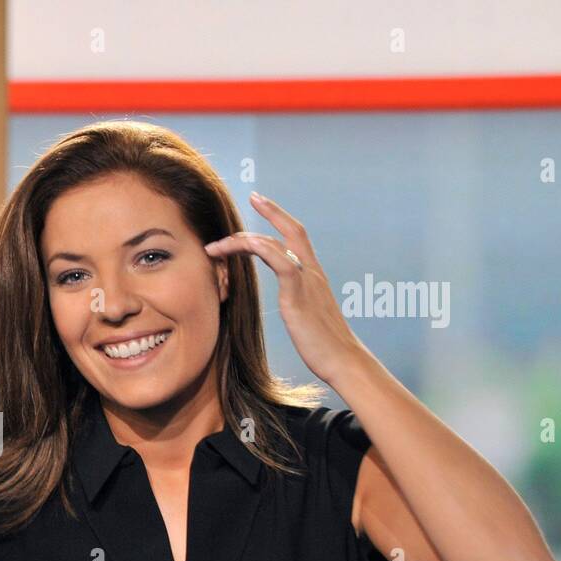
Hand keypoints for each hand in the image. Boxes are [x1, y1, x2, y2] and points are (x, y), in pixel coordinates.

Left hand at [204, 192, 364, 385]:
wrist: (343, 361)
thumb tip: (290, 304)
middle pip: (292, 230)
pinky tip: (242, 248)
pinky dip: (261, 250)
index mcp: (313, 276)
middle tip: (250, 200)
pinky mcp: (299, 295)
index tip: (261, 201)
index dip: (280, 217)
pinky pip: (282, 263)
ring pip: (277, 245)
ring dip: (243, 241)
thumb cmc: (324, 346)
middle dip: (270, 212)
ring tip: (217, 246)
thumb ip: (298, 302)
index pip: (297, 237)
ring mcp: (307, 281)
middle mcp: (312, 273)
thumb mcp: (307, 317)